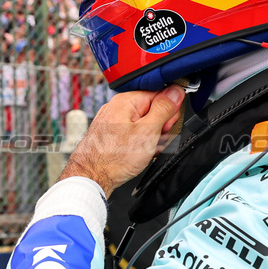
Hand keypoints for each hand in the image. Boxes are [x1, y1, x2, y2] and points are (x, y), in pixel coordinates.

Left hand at [60, 86, 183, 196]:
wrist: (92, 176)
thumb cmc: (114, 157)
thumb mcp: (148, 131)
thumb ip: (164, 109)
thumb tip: (175, 91)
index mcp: (127, 100)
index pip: (160, 94)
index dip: (169, 111)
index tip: (166, 126)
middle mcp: (118, 107)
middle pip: (153, 110)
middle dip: (159, 127)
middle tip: (153, 141)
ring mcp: (114, 121)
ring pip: (145, 124)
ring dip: (151, 138)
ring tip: (144, 151)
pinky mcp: (112, 134)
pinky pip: (134, 134)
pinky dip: (140, 144)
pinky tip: (138, 154)